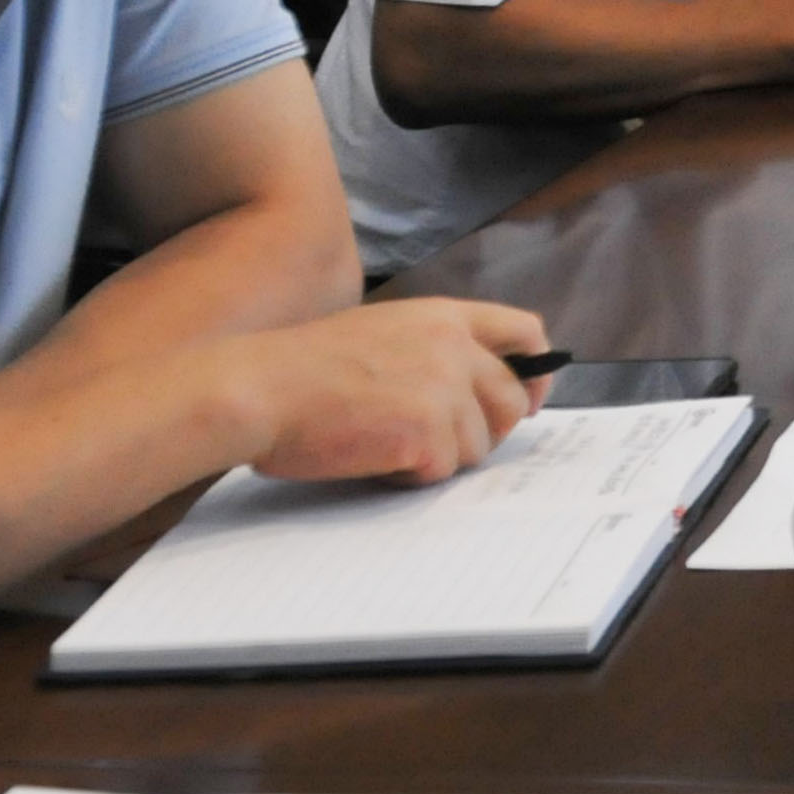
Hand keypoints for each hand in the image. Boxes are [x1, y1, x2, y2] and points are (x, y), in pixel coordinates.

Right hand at [225, 297, 546, 485]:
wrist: (259, 389)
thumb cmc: (303, 369)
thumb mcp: (383, 333)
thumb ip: (435, 349)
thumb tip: (477, 387)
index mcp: (443, 316)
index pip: (524, 331)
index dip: (534, 371)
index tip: (530, 399)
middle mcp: (454, 347)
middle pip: (512, 401)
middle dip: (487, 430)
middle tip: (441, 445)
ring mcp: (444, 390)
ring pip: (477, 445)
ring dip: (439, 457)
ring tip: (385, 446)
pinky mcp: (427, 432)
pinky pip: (441, 471)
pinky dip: (411, 477)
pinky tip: (374, 461)